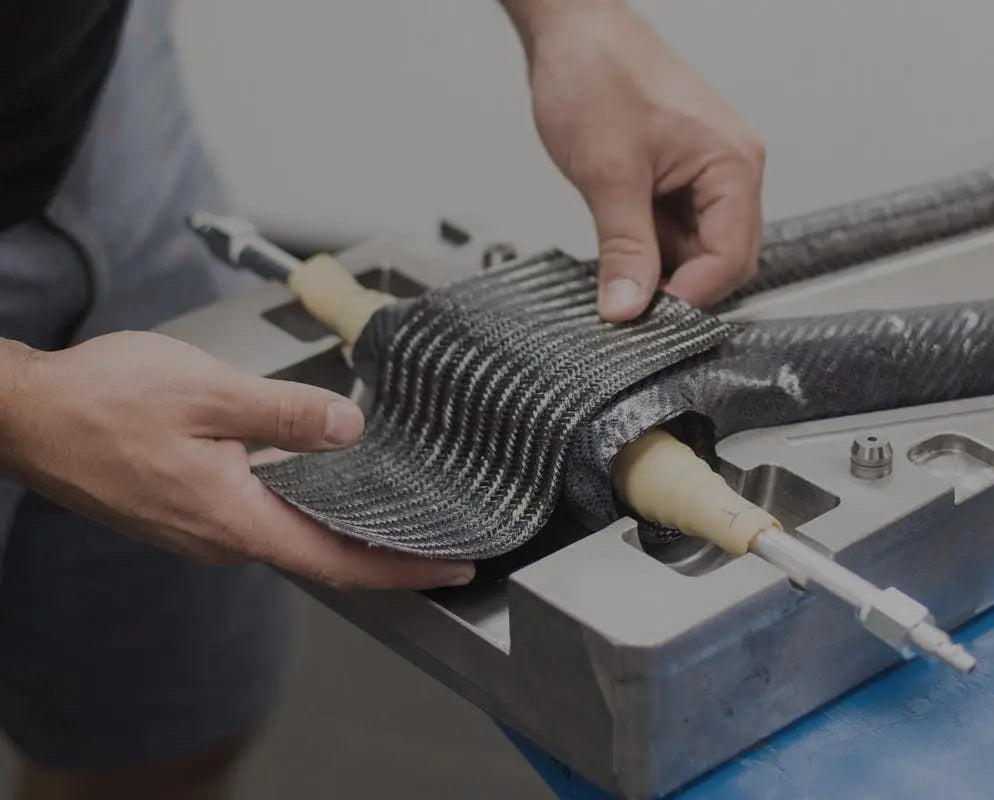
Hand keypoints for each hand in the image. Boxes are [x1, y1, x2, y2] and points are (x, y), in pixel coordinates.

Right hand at [0, 332, 474, 589]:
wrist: (25, 415)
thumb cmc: (101, 401)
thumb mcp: (210, 392)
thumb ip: (288, 414)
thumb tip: (351, 428)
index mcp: (236, 520)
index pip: (341, 561)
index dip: (405, 568)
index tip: (454, 570)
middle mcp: (221, 539)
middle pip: (323, 554)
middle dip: (386, 550)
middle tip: (445, 536)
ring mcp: (201, 530)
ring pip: (292, 534)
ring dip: (346, 525)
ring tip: (402, 507)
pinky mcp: (185, 512)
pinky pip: (262, 517)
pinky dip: (306, 507)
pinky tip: (328, 481)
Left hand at [507, 0, 765, 320]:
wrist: (572, 26)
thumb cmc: (597, 73)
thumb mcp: (608, 173)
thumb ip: (624, 249)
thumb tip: (628, 309)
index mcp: (733, 165)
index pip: (732, 259)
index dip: (689, 297)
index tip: (643, 319)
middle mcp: (732, 169)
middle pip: (723, 259)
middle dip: (677, 285)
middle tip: (627, 302)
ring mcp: (708, 171)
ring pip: (696, 247)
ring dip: (658, 264)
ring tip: (613, 264)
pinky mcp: (682, 172)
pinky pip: (677, 226)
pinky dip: (648, 243)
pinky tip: (617, 243)